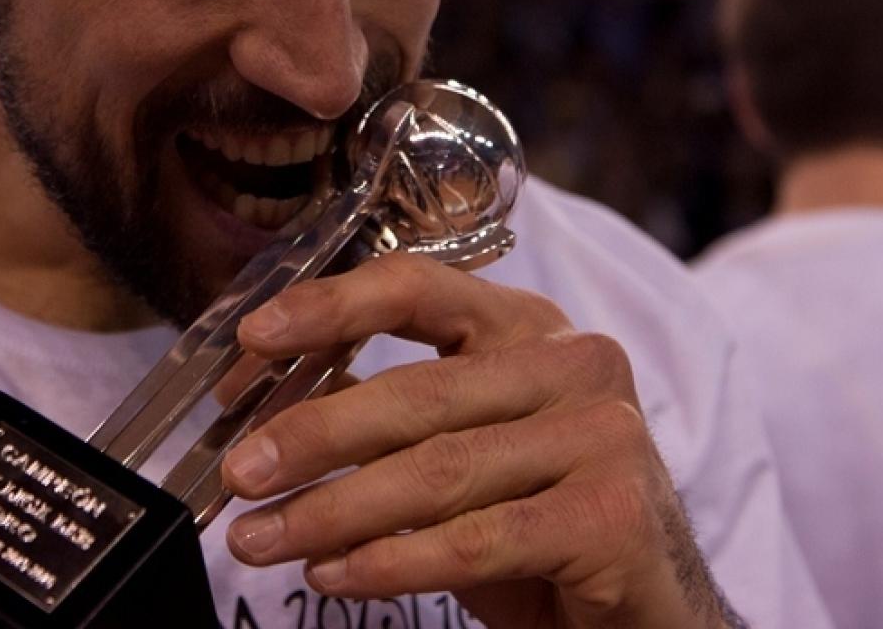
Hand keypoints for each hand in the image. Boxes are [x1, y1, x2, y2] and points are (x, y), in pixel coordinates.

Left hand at [219, 254, 737, 628]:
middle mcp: (574, 363)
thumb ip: (386, 418)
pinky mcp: (613, 515)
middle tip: (238, 472)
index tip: (251, 338)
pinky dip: (393, 562)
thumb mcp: (457, 458)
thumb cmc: (539, 528)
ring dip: (332, 511)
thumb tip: (266, 407)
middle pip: (418, 392)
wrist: (645, 616)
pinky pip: (476, 539)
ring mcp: (603, 435)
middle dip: (312, 435)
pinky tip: (335, 576)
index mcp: (529, 327)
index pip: (420, 287)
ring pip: (438, 471)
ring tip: (260, 539)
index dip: (330, 306)